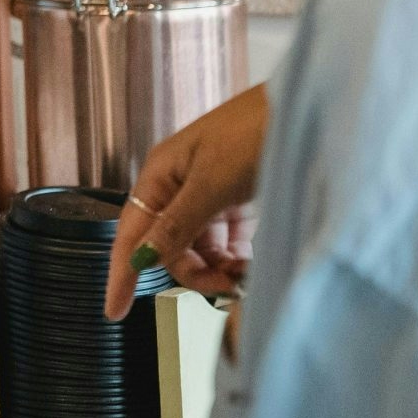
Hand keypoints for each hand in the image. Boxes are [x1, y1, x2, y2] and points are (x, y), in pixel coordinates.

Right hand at [104, 84, 269, 319]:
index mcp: (160, 175)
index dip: (121, 273)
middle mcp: (178, 184)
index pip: (131, 234)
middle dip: (194, 271)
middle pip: (168, 246)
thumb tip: (143, 258)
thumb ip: (177, 225)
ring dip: (219, 266)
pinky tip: (252, 257)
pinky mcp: (236, 197)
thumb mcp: (212, 184)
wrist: (304, 107)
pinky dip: (236, 255)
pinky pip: (224, 238)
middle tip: (230, 286)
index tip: (114, 311)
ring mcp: (207, 191)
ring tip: (248, 272)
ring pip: (198, 246)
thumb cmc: (253, 132)